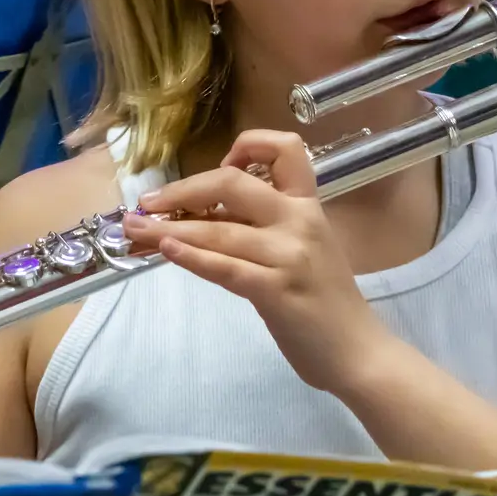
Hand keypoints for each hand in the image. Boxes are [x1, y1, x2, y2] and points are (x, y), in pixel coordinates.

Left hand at [120, 130, 391, 394]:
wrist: (359, 351)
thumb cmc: (328, 301)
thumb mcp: (304, 249)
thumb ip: (265, 228)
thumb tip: (203, 216)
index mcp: (309, 205)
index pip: (286, 148)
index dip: (249, 144)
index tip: (222, 161)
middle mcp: (299, 220)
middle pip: (232, 182)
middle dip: (182, 190)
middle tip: (147, 203)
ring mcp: (288, 255)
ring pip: (218, 229)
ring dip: (169, 229)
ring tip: (136, 230)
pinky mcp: (276, 291)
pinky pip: (226, 267)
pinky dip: (192, 257)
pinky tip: (168, 251)